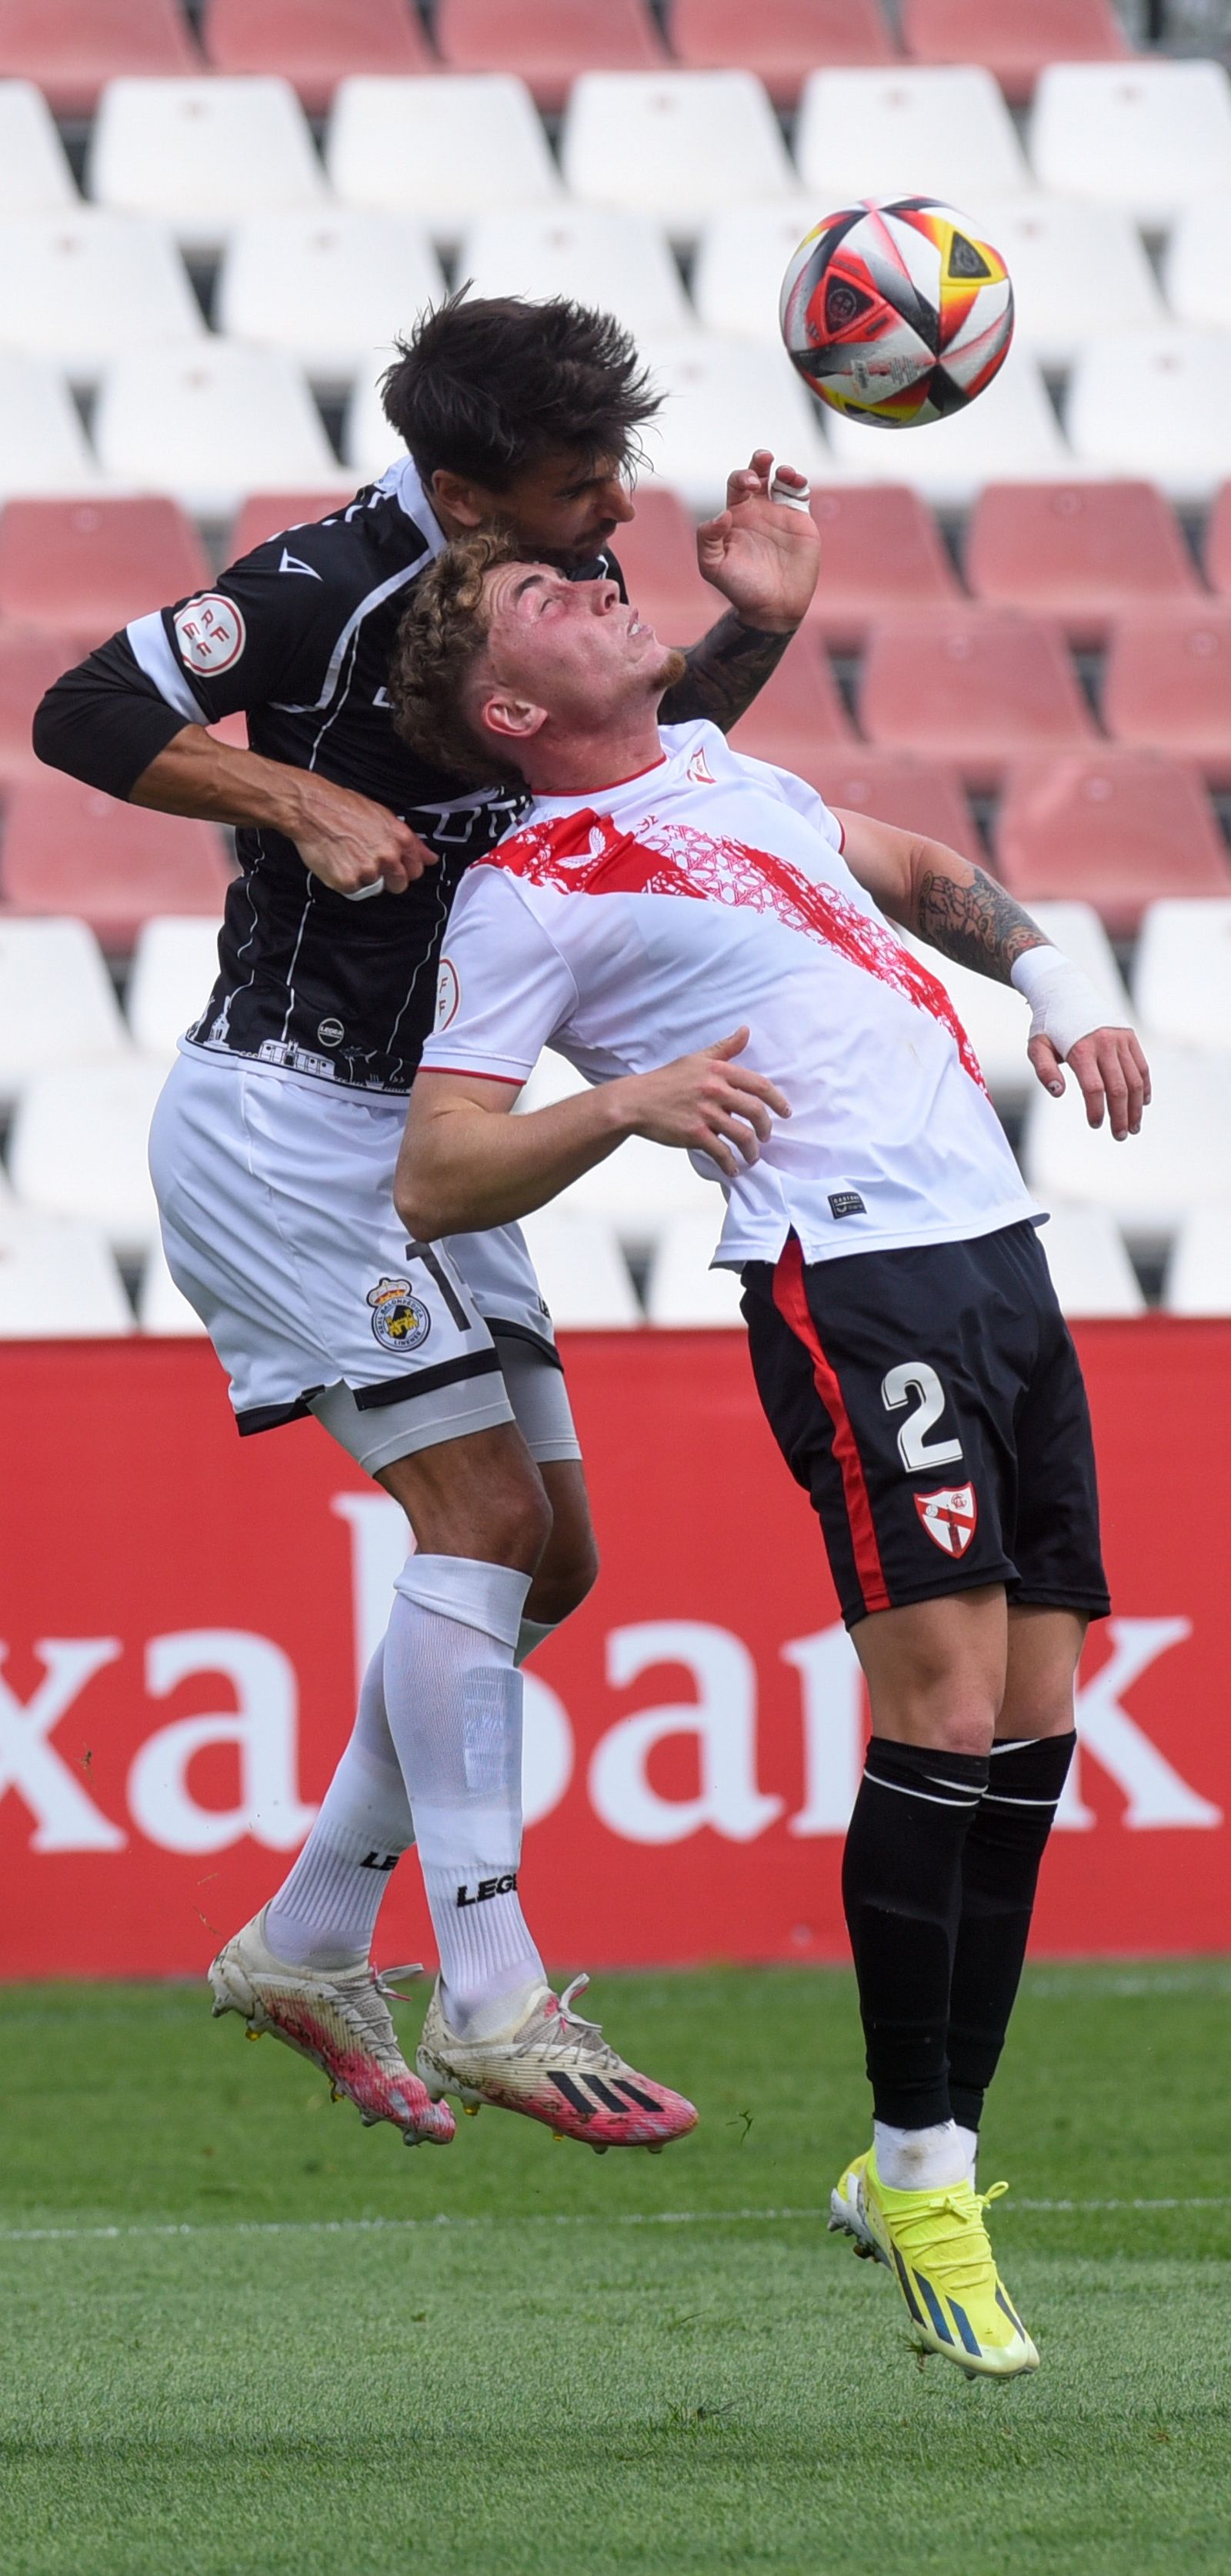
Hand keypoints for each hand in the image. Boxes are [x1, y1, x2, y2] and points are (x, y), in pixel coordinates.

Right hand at [289, 774, 437, 897]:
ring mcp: (369, 870)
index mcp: (400, 838)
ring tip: (348, 856)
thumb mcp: (383, 816)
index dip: (405, 869)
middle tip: (368, 863)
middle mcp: (388, 856)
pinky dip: (344, 880)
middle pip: (399, 884)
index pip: (416, 869)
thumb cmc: (343, 807)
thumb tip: (431, 858)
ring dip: (363, 878)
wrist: (312, 808)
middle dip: (387, 879)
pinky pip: (353, 891)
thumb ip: (410, 841)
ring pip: (373, 887)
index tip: (394, 866)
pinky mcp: (349, 881)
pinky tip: (337, 861)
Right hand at [617, 1028, 790, 1179]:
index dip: (778, 1100)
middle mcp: (715, 1090)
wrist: (635, 1101)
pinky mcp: (694, 1133)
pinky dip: (730, 1164)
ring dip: (751, 1150)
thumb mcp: (696, 1059)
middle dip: (766, 1128)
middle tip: (766, 1137)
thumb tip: (745, 1031)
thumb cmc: (665, 1080)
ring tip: (751, 1156)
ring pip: (742, 1135)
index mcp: (719, 1071)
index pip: (759, 1085)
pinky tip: (733, 1169)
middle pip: (756, 1112)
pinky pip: (721, 1152)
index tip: (785, 1112)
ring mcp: (705, 1113)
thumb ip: (724, 1049)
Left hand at [695, 450, 820, 633]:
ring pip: (781, 479)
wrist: (773, 607)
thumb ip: (708, 539)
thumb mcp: (713, 566)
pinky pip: (801, 494)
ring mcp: (780, 514)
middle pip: (758, 474)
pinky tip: (797, 483)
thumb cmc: (740, 588)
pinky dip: (800, 483)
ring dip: (783, 469)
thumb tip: (722, 515)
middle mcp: (757, 511)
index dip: (741, 478)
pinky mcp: (801, 521)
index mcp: (736, 516)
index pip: (736, 485)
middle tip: (764, 459)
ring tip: (785, 473)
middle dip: (759, 462)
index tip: (749, 487)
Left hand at [1029, 1025, 1151, 1139]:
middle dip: (1121, 1116)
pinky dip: (1144, 1086)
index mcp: (1081, 1049)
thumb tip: (1058, 1093)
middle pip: (1119, 1088)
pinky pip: (1141, 1066)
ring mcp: (1120, 1039)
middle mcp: (1105, 1044)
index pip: (1094, 1088)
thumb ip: (1044, 1070)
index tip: (1095, 1124)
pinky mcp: (1129, 1036)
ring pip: (1135, 1079)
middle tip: (1120, 1135)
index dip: (1097, 1110)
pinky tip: (1142, 1104)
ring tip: (1133, 1126)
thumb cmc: (1048, 1025)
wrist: (1065, 991)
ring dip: (1136, 1106)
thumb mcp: (1036, 1046)